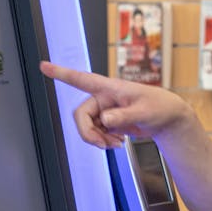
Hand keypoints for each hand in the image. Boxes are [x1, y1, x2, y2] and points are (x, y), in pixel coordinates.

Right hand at [39, 62, 192, 148]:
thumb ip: (123, 115)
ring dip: (98, 139)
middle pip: (81, 115)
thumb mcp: (144, 112)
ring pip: (87, 127)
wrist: (167, 119)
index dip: (61, 73)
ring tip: (117, 143)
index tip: (44, 66)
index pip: (82, 79)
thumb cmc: (159, 107)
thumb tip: (105, 119)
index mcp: (110, 88)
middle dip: (88, 133)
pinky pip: (96, 134)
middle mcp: (103, 97)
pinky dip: (104, 141)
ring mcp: (105, 110)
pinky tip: (118, 142)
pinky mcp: (108, 121)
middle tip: (103, 145)